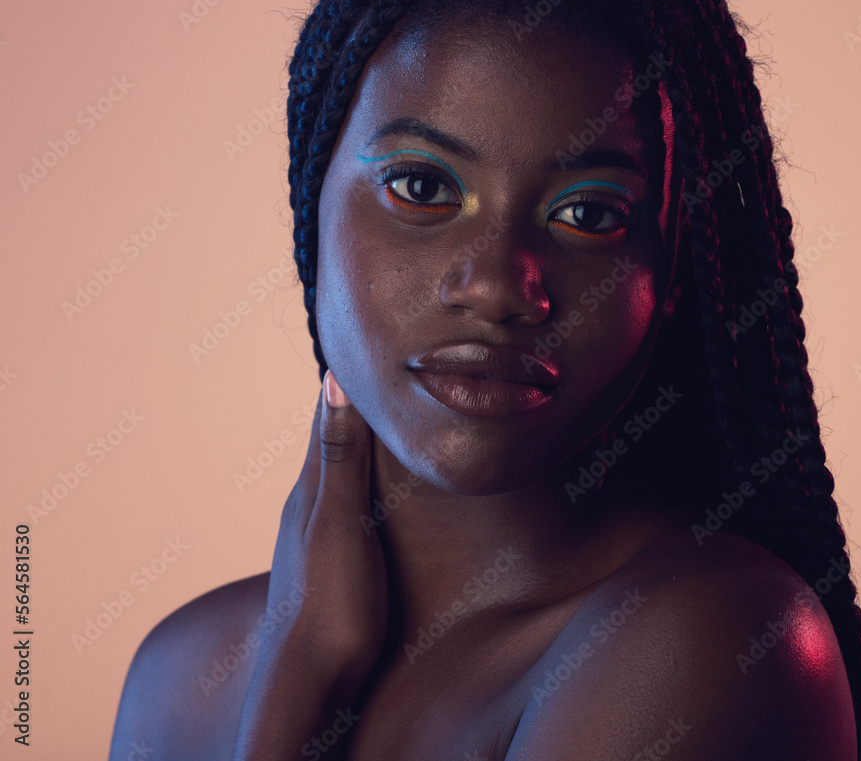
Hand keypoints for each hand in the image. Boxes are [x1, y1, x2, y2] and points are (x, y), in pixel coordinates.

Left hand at [232, 372, 388, 758]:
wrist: (308, 688)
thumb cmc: (329, 606)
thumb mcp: (340, 522)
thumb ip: (340, 455)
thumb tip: (333, 380)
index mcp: (311, 487)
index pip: (327, 414)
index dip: (344, 378)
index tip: (360, 340)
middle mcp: (308, 504)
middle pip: (332, 439)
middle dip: (354, 404)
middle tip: (381, 369)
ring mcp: (317, 534)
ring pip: (339, 473)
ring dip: (359, 442)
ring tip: (385, 418)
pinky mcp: (331, 561)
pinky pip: (347, 503)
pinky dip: (364, 480)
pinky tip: (378, 491)